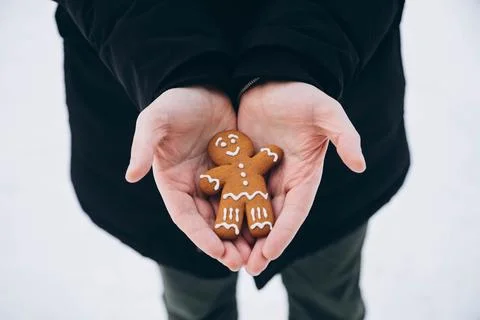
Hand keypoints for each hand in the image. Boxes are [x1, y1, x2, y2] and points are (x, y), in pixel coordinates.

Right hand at [125, 87, 249, 270]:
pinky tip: (271, 224)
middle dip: (224, 244)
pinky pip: (247, 195)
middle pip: (209, 223)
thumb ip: (143, 146)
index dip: (201, 236)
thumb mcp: (155, 121)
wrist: (201, 84)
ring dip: (242, 235)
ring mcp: (217, 180)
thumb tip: (130, 175)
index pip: (185, 217)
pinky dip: (255, 211)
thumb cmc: (175, 103)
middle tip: (242, 262)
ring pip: (230, 214)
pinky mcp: (236, 170)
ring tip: (259, 253)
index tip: (219, 253)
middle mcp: (194, 186)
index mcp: (173, 182)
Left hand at [238, 82, 365, 274]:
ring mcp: (261, 175)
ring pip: (251, 211)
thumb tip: (361, 165)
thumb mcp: (326, 111)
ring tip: (228, 257)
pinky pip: (232, 192)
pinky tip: (212, 226)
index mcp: (305, 173)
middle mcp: (284, 180)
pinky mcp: (241, 166)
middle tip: (249, 268)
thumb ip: (345, 136)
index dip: (284, 232)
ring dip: (243, 235)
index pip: (295, 209)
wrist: (272, 77)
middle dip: (262, 244)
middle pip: (273, 218)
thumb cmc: (301, 94)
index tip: (269, 253)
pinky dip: (225, 210)